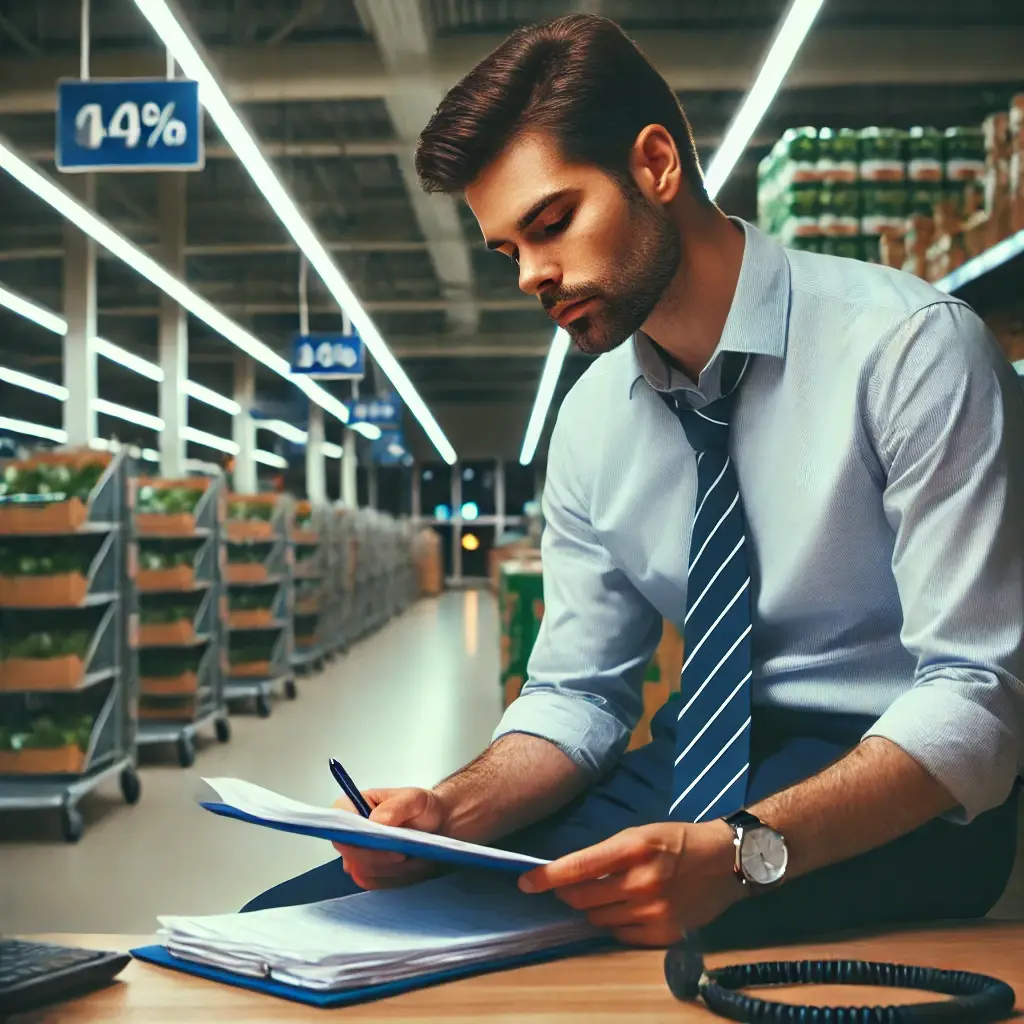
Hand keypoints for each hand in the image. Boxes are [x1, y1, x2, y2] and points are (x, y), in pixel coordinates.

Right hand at [331, 788, 448, 889]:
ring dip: (389, 868)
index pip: (337, 823)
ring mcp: (356, 856)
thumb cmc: (420, 807)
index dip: (352, 834)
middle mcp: (349, 834)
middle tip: (402, 853)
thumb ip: (395, 807)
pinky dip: (393, 877)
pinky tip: (408, 866)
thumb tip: (376, 820)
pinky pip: (373, 882)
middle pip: (349, 852)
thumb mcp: (414, 799)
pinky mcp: (368, 873)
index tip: (380, 839)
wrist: (435, 825)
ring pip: (362, 871)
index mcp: (351, 807)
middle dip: (377, 856)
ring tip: (410, 856)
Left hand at [517, 820, 741, 946]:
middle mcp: (641, 881)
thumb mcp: (641, 834)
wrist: (725, 862)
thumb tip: (571, 874)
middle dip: (566, 894)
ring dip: (592, 909)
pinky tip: (626, 910)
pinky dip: (614, 924)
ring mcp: (653, 910)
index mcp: (633, 848)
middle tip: (567, 888)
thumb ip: (607, 854)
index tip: (525, 882)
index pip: (578, 866)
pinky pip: (620, 935)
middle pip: (582, 898)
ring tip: (605, 895)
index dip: (547, 876)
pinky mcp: (663, 933)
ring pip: (598, 919)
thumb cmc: (678, 841)